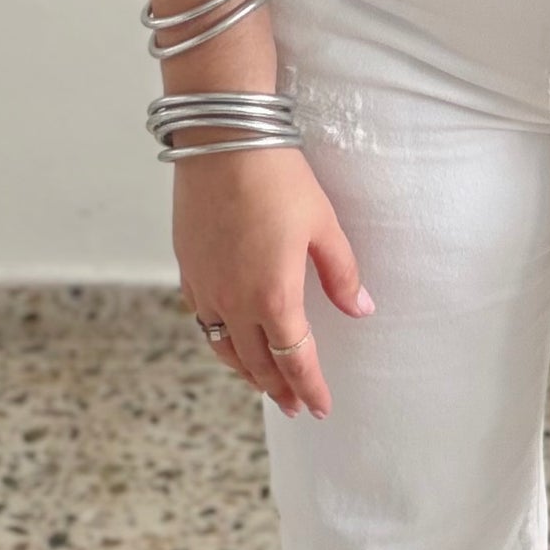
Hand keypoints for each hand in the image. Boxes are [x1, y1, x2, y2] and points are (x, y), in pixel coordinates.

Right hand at [173, 144, 373, 417]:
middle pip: (258, 363)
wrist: (222, 142)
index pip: (295, 360)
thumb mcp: (324, 224)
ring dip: (247, 372)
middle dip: (279, 388)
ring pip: (224, 349)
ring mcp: (206, 288)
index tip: (320, 407)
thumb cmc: (278, 177)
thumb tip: (361, 308)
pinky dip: (220, 341)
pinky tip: (229, 338)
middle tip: (294, 405)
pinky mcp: (188, 269)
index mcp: (273, 296)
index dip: (309, 387)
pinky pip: (202, 321)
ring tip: (264, 383)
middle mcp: (234, 302)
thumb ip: (342, 273)